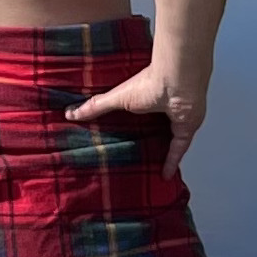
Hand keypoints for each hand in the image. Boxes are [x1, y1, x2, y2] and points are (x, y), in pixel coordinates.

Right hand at [68, 61, 209, 179]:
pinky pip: (179, 149)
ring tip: (148, 168)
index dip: (130, 126)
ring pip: (168, 138)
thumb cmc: (150, 83)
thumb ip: (96, 106)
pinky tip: (165, 175)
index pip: (137, 115)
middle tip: (133, 158)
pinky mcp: (186, 129)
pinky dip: (172, 161)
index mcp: (146, 98)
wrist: (177, 81)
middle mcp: (163, 109)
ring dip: (160, 151)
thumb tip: (70, 114)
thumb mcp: (117, 98)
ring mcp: (176, 119)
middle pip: (153, 129)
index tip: (119, 138)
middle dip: (146, 142)